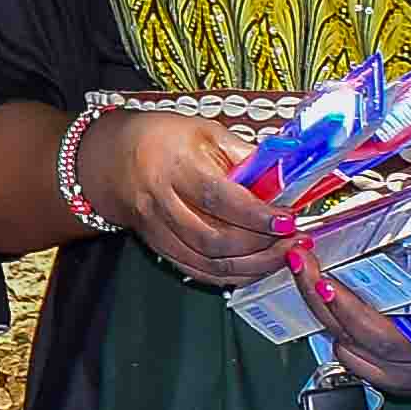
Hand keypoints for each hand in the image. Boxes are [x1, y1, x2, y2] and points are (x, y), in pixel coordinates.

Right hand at [74, 105, 287, 286]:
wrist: (116, 159)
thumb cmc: (166, 140)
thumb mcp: (207, 133)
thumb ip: (245, 157)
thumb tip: (285, 177)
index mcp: (175, 166)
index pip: (218, 197)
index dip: (256, 214)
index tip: (288, 219)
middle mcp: (162, 202)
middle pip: (214, 238)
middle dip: (261, 246)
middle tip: (294, 240)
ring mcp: (158, 231)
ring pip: (209, 262)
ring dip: (253, 265)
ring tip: (283, 255)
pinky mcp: (160, 249)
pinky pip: (199, 272)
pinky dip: (232, 276)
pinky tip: (256, 267)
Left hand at [287, 238, 410, 397]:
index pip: (381, 334)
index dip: (348, 309)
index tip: (324, 282)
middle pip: (354, 340)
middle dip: (320, 299)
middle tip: (300, 262)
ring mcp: (406, 377)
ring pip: (348, 351)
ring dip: (325, 314)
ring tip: (309, 273)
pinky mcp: (396, 380)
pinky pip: (353, 360)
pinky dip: (340, 332)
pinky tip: (331, 303)